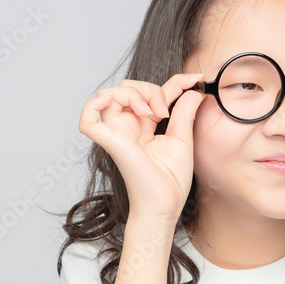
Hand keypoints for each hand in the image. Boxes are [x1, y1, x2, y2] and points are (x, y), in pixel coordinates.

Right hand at [78, 72, 205, 222]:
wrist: (165, 204)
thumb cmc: (171, 180)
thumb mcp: (183, 138)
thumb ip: (185, 112)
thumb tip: (194, 90)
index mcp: (143, 125)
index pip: (152, 92)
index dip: (175, 81)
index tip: (196, 79)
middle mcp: (127, 126)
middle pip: (127, 87)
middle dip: (150, 89)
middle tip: (166, 111)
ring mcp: (116, 133)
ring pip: (110, 93)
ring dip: (133, 93)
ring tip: (153, 113)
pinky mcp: (109, 142)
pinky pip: (87, 120)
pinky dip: (94, 105)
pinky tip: (122, 106)